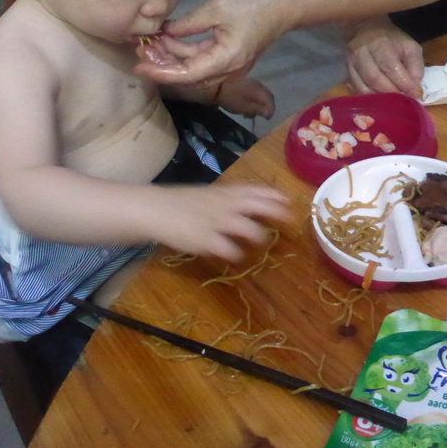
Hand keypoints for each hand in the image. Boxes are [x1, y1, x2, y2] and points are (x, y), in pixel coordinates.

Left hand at [133, 0, 292, 85]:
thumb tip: (164, 32)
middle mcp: (226, 70)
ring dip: (171, 58)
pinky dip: (183, 52)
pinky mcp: (227, 59)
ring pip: (192, 69)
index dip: (162, 73)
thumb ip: (188, 24)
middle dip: (162, 65)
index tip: (140, 67)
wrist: (283, 6)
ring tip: (149, 43)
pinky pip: (201, 60)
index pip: (187, 74)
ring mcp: (227, 67)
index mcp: (224, 60)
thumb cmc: (253, 4)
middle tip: (139, 50)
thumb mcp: (217, 7)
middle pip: (187, 75)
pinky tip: (167, 40)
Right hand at [156, 184, 289, 261]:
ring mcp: (217, 222)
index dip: (275, 195)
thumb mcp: (209, 195)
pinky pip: (228, 250)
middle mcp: (226, 205)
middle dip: (277, 213)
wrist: (156, 209)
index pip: (257, 190)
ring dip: (260, 236)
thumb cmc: (182, 202)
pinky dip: (236, 254)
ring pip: (248, 228)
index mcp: (226, 193)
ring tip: (263, 242)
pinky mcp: (206, 240)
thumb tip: (251, 205)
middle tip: (290, 221)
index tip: (289, 201)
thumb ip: (229, 200)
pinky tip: (237, 257)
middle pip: (259, 206)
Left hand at [216, 77, 274, 119]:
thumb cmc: (231, 98)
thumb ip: (258, 109)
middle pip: (267, 97)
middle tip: (257, 116)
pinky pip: (254, 92)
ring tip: (248, 113)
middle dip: (265, 108)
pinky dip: (252, 100)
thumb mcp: (245, 107)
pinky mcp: (245, 83)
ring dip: (258, 105)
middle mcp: (258, 85)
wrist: (216, 85)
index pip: (271, 101)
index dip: (270, 111)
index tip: (266, 119)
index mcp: (259, 91)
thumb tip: (269, 113)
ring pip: (261, 95)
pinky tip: (244, 105)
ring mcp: (252, 82)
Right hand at [344, 17, 424, 98]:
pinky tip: (380, 98)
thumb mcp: (411, 48)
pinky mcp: (346, 70)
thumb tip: (415, 91)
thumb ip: (416, 68)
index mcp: (381, 43)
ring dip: (380, 97)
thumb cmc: (393, 40)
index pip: (390, 67)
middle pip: (375, 79)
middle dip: (391, 93)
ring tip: (392, 101)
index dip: (403, 84)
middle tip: (403, 100)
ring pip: (364, 86)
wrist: (367, 28)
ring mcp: (351, 62)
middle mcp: (362, 51)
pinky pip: (357, 89)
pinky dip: (370, 97)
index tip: (415, 95)